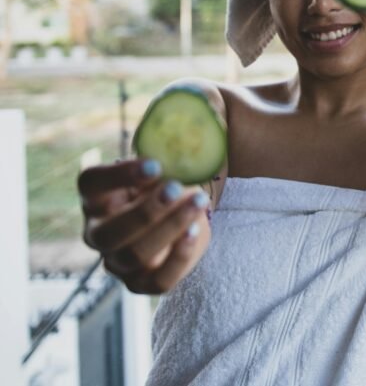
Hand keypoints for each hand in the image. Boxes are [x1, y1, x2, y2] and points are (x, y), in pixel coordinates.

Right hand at [78, 158, 210, 294]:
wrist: (182, 214)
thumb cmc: (164, 185)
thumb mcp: (161, 170)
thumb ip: (162, 164)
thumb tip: (175, 157)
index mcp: (95, 199)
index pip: (91, 184)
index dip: (119, 175)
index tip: (154, 164)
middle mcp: (98, 233)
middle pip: (109, 232)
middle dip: (145, 211)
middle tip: (175, 188)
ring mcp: (117, 262)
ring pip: (134, 255)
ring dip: (169, 227)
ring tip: (198, 202)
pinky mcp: (141, 283)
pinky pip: (158, 281)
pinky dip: (179, 256)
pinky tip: (195, 231)